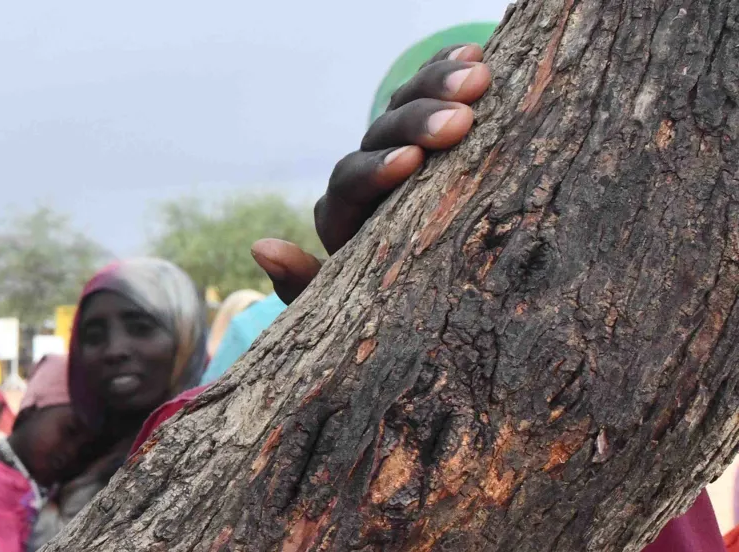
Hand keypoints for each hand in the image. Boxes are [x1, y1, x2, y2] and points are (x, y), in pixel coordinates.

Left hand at [256, 44, 492, 302]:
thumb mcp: (342, 309)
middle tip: (460, 120)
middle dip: (417, 123)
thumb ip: (303, 284)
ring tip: (479, 75)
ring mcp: (394, 146)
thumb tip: (262, 248)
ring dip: (437, 86)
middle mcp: (363, 173)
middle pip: (380, 136)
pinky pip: (429, 91)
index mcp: (341, 214)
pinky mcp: (423, 130)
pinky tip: (475, 51)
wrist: (417, 291)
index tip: (412, 162)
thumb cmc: (381, 308)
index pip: (349, 183)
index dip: (377, 170)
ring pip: (403, 105)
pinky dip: (446, 69)